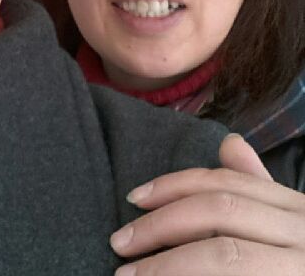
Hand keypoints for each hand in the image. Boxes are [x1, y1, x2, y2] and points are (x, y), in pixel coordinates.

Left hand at [110, 134, 304, 274]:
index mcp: (296, 208)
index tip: (133, 197)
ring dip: (167, 265)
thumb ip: (257, 188)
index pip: (225, 184)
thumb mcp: (291, 223)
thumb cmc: (301, 261)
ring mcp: (302, 266)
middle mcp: (304, 231)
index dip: (173, 186)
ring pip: (224, 254)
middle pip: (218, 212)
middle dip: (160, 224)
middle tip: (119, 242)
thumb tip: (228, 142)